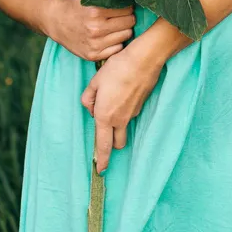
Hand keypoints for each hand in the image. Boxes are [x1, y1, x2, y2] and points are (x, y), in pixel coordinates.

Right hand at [49, 0, 135, 61]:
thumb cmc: (75, 6)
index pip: (127, 9)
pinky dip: (117, 42)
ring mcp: (95, 44)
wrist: (56, 22)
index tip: (125, 6)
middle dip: (128, 17)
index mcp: (95, 12)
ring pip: (126, 35)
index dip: (128, 6)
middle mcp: (96, 29)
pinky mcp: (93, 55)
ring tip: (117, 26)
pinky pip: (118, 49)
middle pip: (129, 22)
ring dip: (124, 30)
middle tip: (123, 16)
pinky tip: (111, 37)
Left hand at [80, 43, 164, 172]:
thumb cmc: (116, 69)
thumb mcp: (94, 82)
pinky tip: (122, 94)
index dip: (102, 159)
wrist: (143, 60)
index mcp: (105, 117)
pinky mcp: (141, 106)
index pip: (103, 145)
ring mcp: (133, 114)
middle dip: (111, 144)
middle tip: (105, 136)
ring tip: (112, 105)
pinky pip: (130, 116)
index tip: (101, 170)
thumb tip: (91, 109)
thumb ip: (88, 99)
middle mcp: (120, 120)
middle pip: (117, 143)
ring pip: (124, 129)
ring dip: (118, 127)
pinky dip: (124, 112)